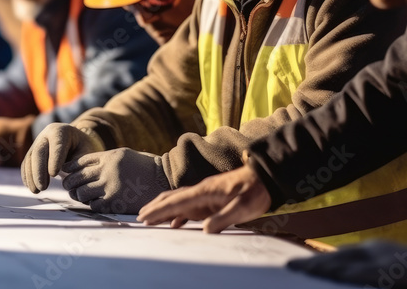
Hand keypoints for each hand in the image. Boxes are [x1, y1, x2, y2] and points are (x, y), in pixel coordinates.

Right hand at [21, 123, 104, 193]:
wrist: (76, 141)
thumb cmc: (84, 148)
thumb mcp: (87, 152)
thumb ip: (79, 162)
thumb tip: (69, 176)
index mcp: (61, 131)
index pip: (56, 145)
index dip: (54, 159)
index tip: (54, 175)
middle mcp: (46, 134)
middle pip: (39, 151)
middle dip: (39, 170)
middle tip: (43, 187)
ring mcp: (37, 142)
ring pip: (30, 158)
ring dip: (32, 176)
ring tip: (36, 191)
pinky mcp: (32, 151)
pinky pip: (26, 163)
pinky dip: (27, 176)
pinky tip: (31, 187)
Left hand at [61, 148, 169, 213]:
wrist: (165, 179)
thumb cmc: (144, 167)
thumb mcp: (123, 155)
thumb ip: (103, 160)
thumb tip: (81, 167)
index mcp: (108, 157)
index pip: (79, 162)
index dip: (69, 168)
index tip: (66, 173)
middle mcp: (106, 171)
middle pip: (76, 178)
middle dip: (69, 184)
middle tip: (70, 187)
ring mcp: (110, 187)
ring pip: (81, 193)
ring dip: (79, 195)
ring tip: (81, 196)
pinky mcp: (115, 203)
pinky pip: (93, 205)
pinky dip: (92, 205)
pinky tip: (96, 202)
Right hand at [137, 165, 270, 231]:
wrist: (265, 177)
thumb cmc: (255, 190)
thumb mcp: (244, 207)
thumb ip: (224, 218)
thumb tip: (206, 230)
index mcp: (204, 192)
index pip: (176, 202)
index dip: (159, 210)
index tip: (145, 217)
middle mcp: (201, 191)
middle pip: (172, 199)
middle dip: (155, 208)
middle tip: (141, 218)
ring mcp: (205, 195)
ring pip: (178, 202)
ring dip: (164, 211)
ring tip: (152, 221)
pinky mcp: (211, 199)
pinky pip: (190, 207)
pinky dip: (178, 214)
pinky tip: (175, 223)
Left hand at [287, 239, 406, 287]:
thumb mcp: (396, 271)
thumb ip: (375, 274)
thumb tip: (354, 279)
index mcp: (375, 250)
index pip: (342, 255)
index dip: (322, 259)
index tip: (303, 263)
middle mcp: (372, 251)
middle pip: (334, 256)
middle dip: (312, 262)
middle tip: (289, 265)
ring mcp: (376, 260)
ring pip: (338, 263)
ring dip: (317, 267)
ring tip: (295, 269)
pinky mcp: (382, 271)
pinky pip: (353, 273)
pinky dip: (336, 274)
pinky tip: (321, 276)